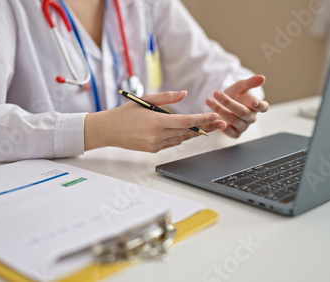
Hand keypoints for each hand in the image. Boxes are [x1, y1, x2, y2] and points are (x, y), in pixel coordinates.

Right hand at [84, 91, 226, 152]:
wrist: (107, 130)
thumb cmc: (125, 113)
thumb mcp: (145, 99)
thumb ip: (166, 97)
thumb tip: (184, 94)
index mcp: (156, 122)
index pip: (185, 122)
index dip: (202, 120)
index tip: (215, 117)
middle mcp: (157, 136)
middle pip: (188, 132)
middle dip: (206, 127)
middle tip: (221, 123)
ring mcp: (155, 145)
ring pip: (182, 139)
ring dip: (197, 133)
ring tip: (212, 127)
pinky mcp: (153, 150)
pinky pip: (173, 143)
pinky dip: (183, 137)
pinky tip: (192, 133)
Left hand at [205, 75, 268, 137]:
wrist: (224, 104)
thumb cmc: (236, 95)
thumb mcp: (241, 86)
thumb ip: (251, 82)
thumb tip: (262, 77)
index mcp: (256, 107)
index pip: (263, 107)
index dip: (260, 105)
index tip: (254, 101)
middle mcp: (251, 118)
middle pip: (243, 112)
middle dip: (228, 102)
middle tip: (216, 93)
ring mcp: (243, 127)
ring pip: (233, 119)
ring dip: (219, 110)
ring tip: (209, 101)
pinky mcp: (234, 133)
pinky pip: (228, 131)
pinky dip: (219, 123)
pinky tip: (211, 116)